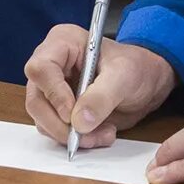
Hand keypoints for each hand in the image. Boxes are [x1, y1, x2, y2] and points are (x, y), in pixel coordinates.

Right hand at [23, 27, 176, 149]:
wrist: (147, 82)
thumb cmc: (136, 67)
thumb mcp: (124, 76)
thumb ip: (102, 96)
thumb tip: (79, 122)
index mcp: (62, 43)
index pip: (40, 69)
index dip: (54, 94)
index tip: (73, 115)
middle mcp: (51, 66)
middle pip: (36, 100)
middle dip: (61, 124)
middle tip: (86, 136)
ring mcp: (53, 89)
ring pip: (43, 120)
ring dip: (71, 135)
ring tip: (104, 134)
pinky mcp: (59, 110)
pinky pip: (55, 131)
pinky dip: (77, 140)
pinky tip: (100, 134)